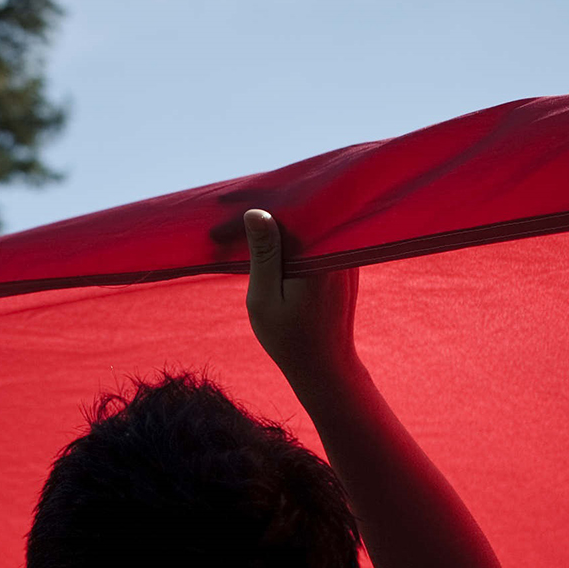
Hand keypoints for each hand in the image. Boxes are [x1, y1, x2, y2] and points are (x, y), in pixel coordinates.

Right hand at [243, 209, 358, 380]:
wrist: (325, 365)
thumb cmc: (290, 340)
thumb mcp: (264, 299)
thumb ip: (264, 255)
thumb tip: (256, 212)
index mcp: (316, 256)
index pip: (285, 213)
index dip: (253, 203)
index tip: (225, 201)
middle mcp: (336, 250)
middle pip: (300, 212)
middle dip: (266, 205)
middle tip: (230, 202)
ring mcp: (343, 255)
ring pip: (308, 222)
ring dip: (280, 218)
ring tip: (246, 217)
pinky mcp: (342, 262)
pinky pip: (315, 237)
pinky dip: (293, 234)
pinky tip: (270, 236)